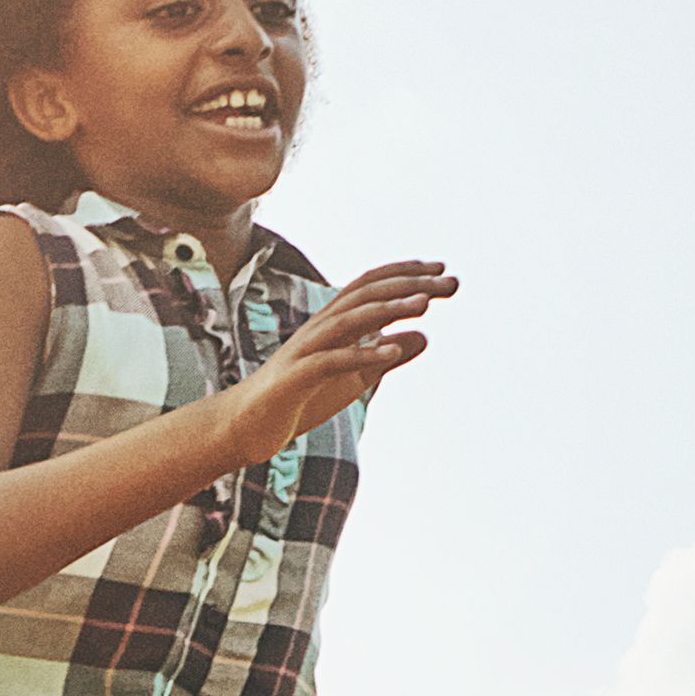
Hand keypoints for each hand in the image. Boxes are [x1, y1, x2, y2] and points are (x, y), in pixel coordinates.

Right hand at [207, 262, 453, 466]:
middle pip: (364, 294)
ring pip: (348, 319)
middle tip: (449, 280)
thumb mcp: (353, 376)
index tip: (441, 269)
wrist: (245, 426)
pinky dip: (362, 354)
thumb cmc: (299, 398)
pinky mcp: (294, 379)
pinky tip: (392, 353)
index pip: (369, 285)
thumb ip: (385, 355)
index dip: (404, 273)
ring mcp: (304, 351)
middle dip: (408, 284)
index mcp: (331, 324)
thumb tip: (424, 336)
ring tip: (426, 304)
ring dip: (388, 309)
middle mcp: (318, 328)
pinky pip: (330, 361)